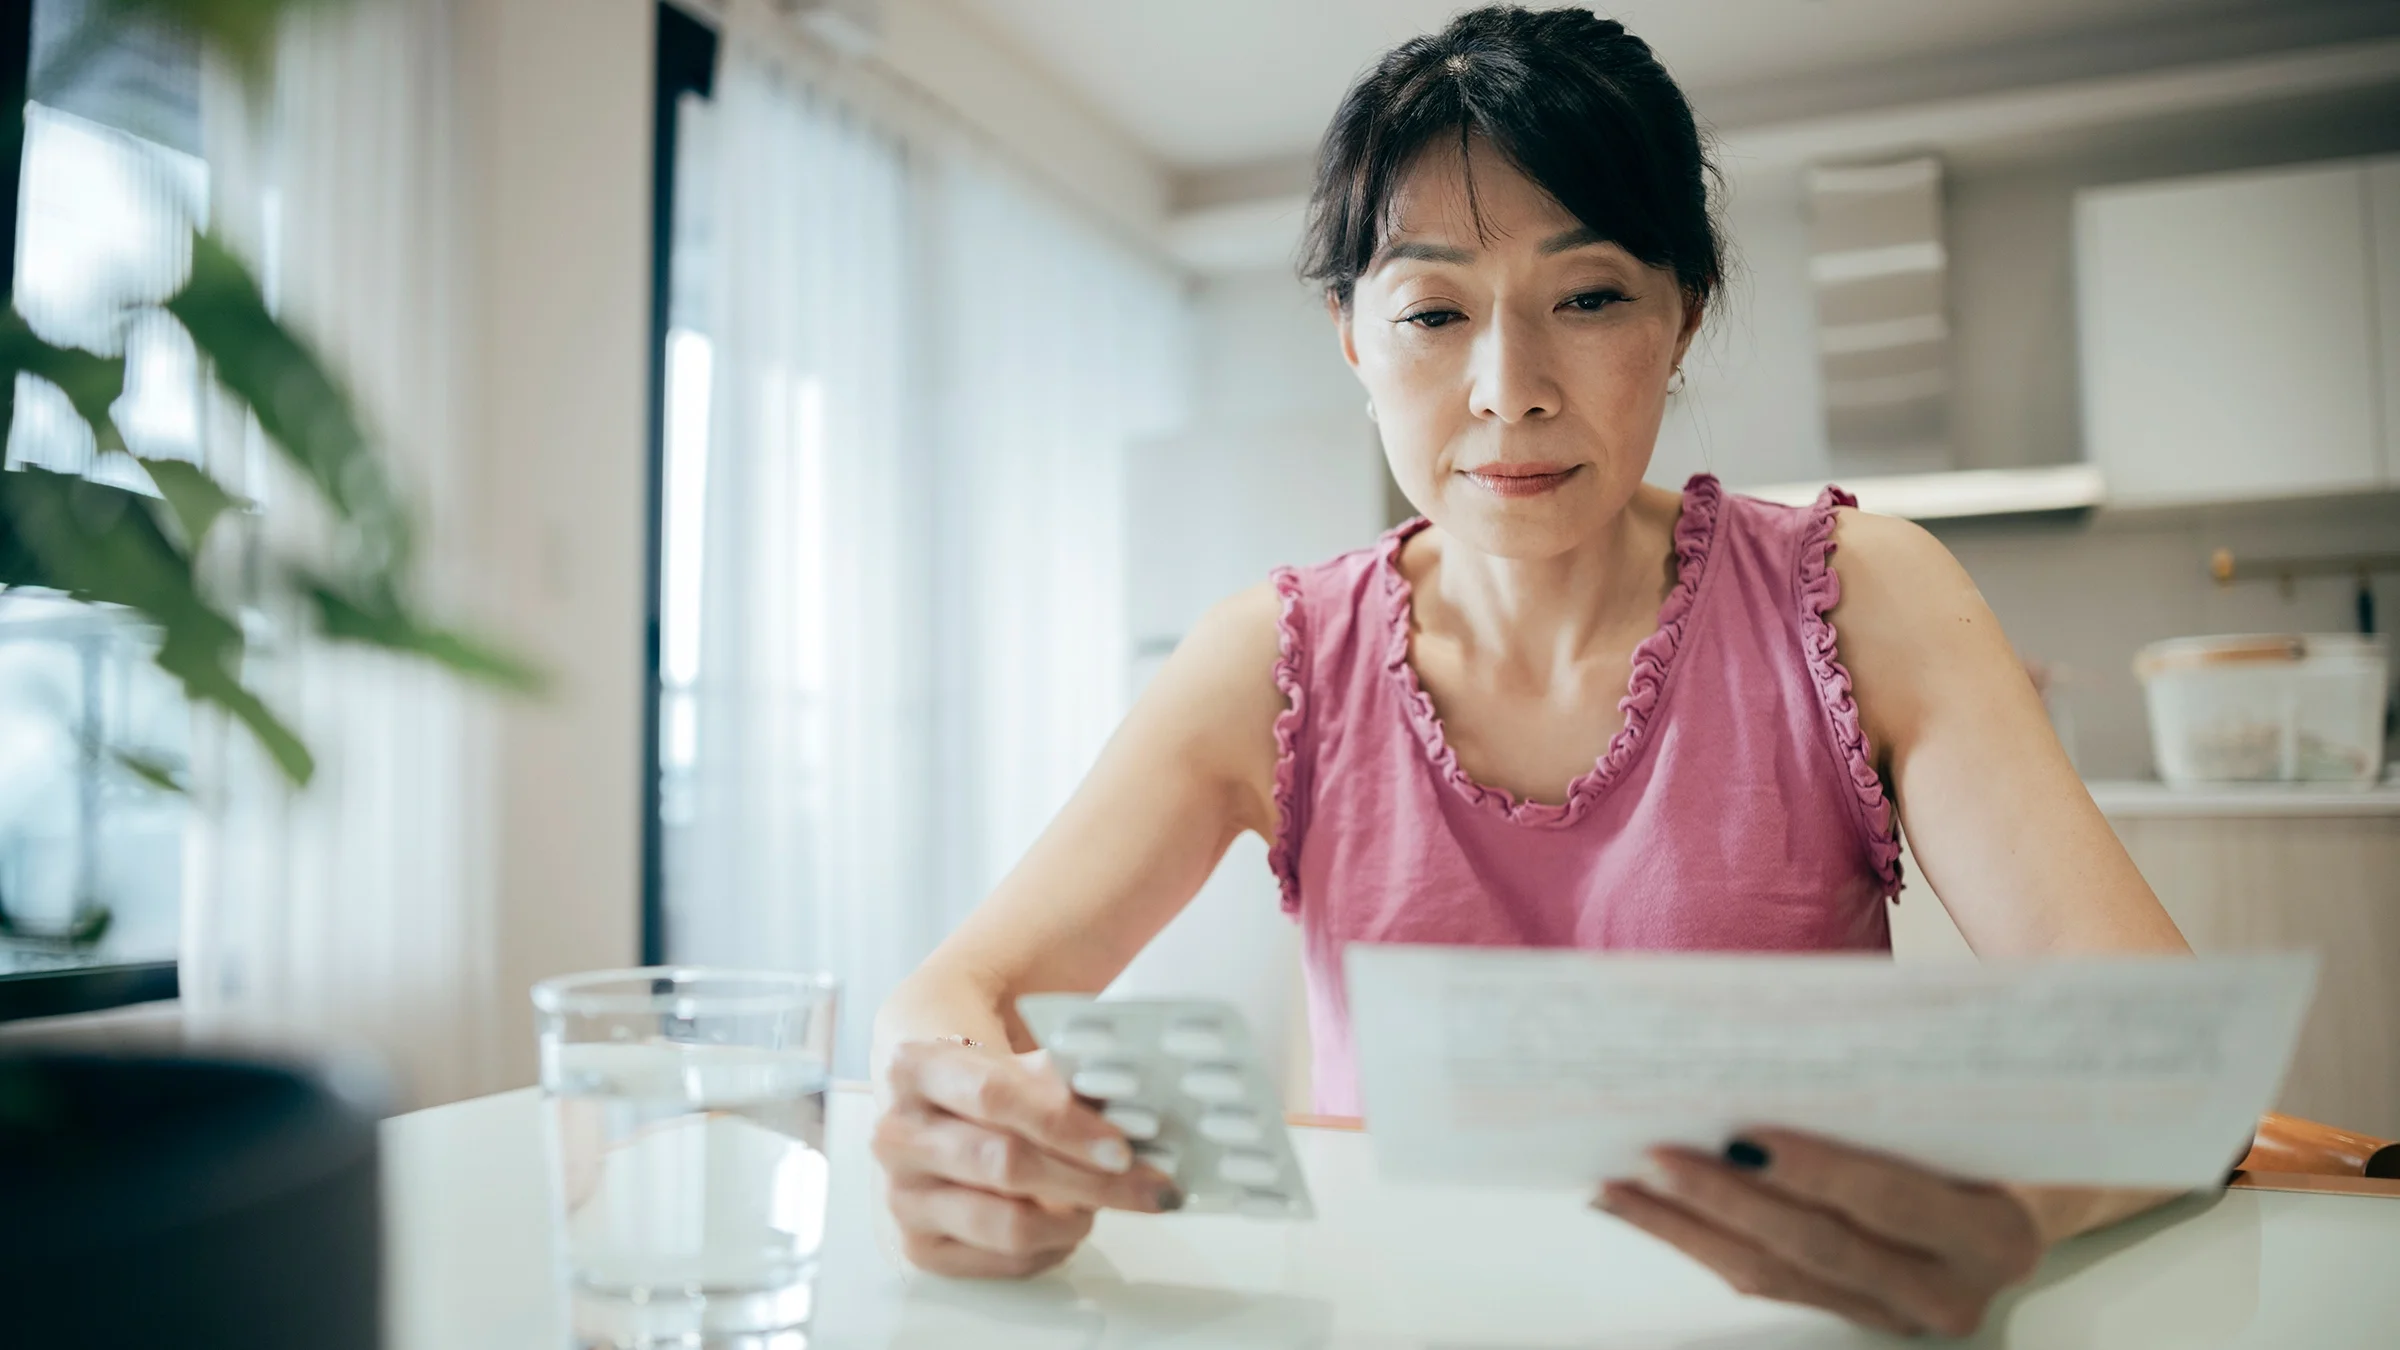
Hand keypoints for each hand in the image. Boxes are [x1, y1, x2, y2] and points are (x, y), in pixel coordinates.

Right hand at [873, 1040, 1181, 1277]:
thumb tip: (1132, 1109)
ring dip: (1073, 1218)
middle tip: (1146, 1184)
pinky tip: (1070, 1222)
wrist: (934, 1104)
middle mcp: (897, 1136)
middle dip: (1089, 1179)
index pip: (996, 1096)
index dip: (1065, 1124)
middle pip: (1004, 1166)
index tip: (1122, 1147)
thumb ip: (1068, 1079)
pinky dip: (1052, 1247)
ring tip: (1104, 1200)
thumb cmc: (986, 1080)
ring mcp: (903, 1197)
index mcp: (914, 1069)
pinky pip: (1003, 1261)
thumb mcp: (1019, 1058)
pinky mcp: (919, 1247)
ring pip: (1007, 1224)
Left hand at [1596, 1129, 2043, 1336]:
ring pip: (1777, 1275)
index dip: (1815, 1169)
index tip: (1743, 1134)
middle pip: (1816, 1246)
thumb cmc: (1994, 1128)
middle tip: (1655, 1155)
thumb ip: (1896, 1096)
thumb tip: (1779, 1057)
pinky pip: (1770, 1284)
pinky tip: (1651, 1214)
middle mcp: (1950, 1291)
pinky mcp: (1858, 1318)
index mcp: (1994, 1234)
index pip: (1889, 1200)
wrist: (2040, 1195)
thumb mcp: (1970, 1105)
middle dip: (1726, 1201)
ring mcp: (1901, 1315)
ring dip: (1690, 1231)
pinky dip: (1704, 1246)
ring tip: (1622, 1188)